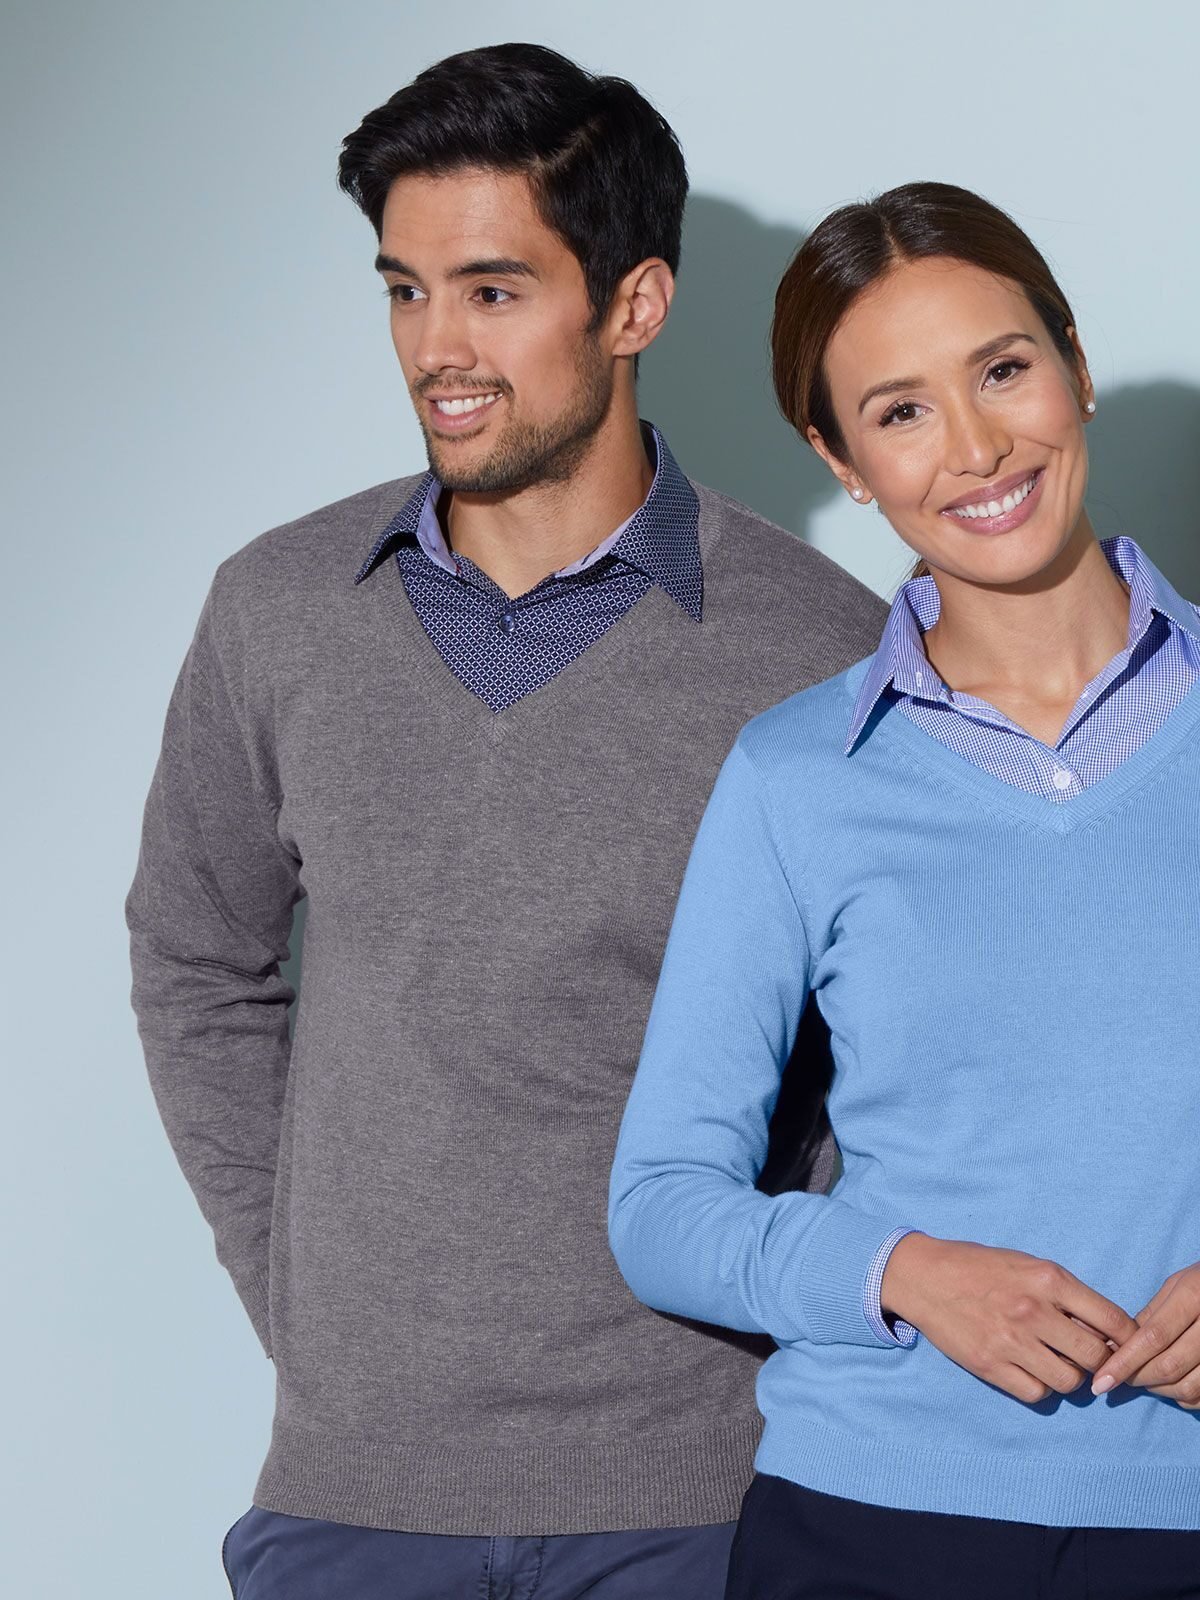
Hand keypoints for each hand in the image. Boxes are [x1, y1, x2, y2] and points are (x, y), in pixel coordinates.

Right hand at [881, 1234, 1137, 1403]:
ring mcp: (1011, 1341)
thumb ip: (1065, 1293)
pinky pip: (1038, 1394)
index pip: (1112, 1319)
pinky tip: (1032, 1370)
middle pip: (1095, 1356)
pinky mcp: (990, 1366)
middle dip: (1099, 1361)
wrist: (924, 1276)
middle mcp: (1033, 1310)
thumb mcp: (1028, 1265)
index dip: (1127, 1338)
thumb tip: (1103, 1331)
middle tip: (1087, 1357)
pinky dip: (1041, 1387)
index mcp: (1048, 1278)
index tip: (1126, 1346)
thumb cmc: (980, 1267)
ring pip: (1069, 1381)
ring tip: (1056, 1363)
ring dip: (1070, 1377)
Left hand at [1091, 1264, 1199, 1407]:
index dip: (1124, 1362)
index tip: (1101, 1379)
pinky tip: (1168, 1384)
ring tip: (1141, 1378)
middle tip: (1116, 1378)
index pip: (1153, 1337)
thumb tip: (1114, 1345)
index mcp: (1192, 1297)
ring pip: (1186, 1387)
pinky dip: (1180, 1396)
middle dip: (1136, 1377)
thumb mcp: (1175, 1286)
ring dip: (1157, 1389)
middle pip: (1168, 1366)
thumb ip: (1149, 1315)